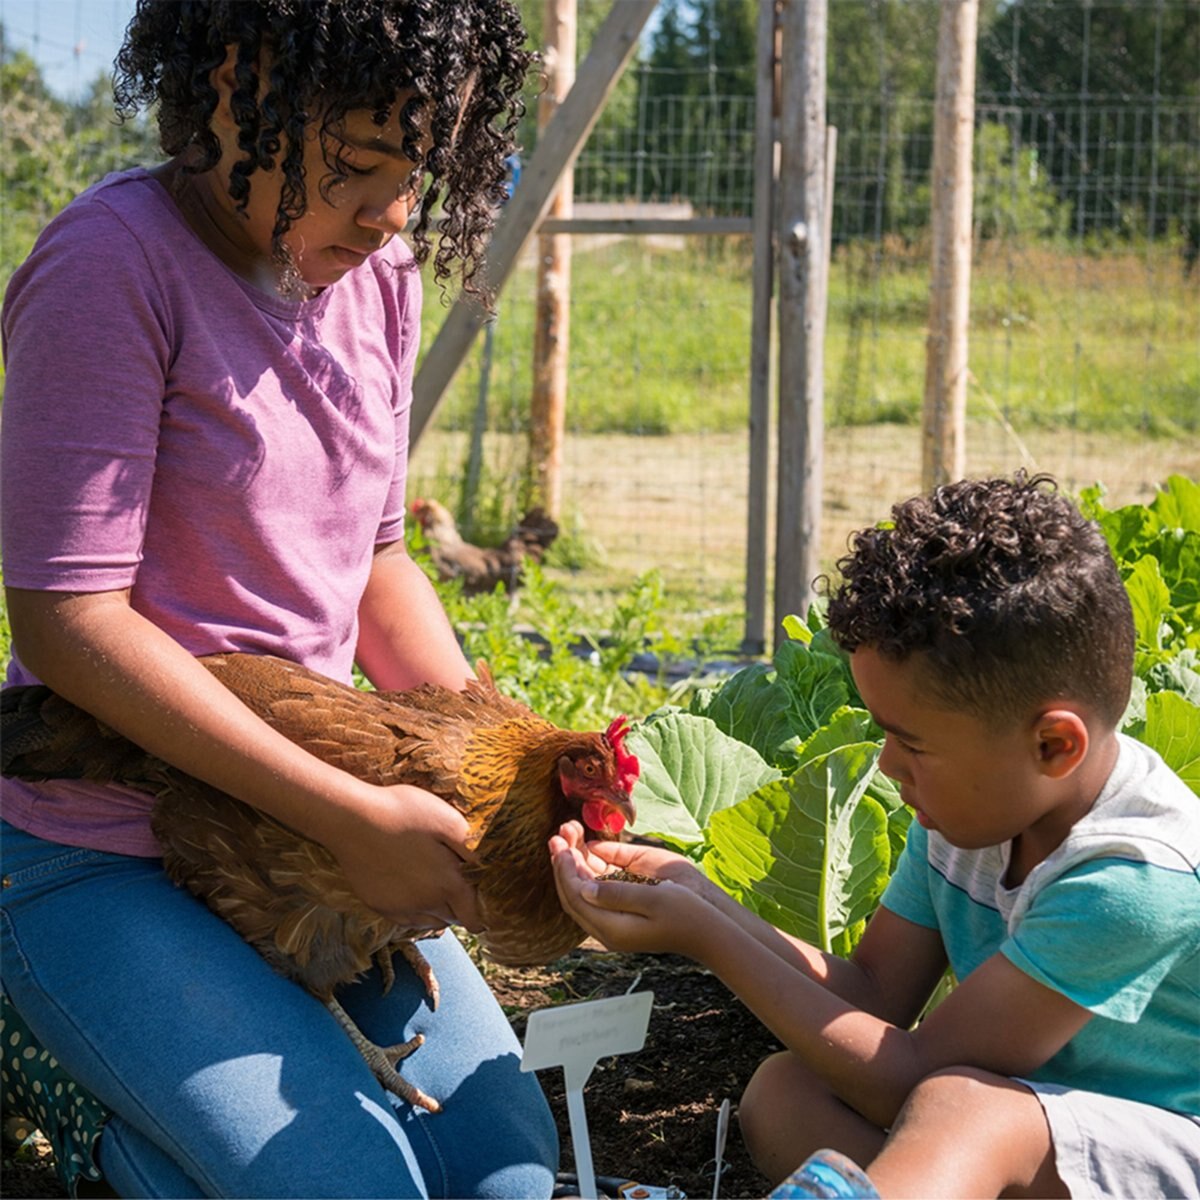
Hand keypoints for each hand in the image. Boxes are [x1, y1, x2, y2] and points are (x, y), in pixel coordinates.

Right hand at [330, 783, 483, 931]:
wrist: (352, 819)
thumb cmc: (403, 813)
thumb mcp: (448, 820)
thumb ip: (473, 848)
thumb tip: (489, 867)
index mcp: (448, 884)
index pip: (475, 918)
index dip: (483, 912)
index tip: (483, 899)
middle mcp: (426, 904)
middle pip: (454, 919)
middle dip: (462, 906)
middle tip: (459, 881)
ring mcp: (400, 908)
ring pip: (431, 921)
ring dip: (439, 909)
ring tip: (436, 882)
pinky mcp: (379, 905)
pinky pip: (407, 919)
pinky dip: (416, 910)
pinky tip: (413, 888)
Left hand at [549, 822, 713, 956]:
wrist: (709, 932)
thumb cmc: (687, 913)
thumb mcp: (655, 898)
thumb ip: (618, 893)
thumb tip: (584, 888)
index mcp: (614, 929)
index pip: (576, 897)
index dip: (565, 869)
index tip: (561, 843)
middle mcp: (608, 931)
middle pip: (572, 896)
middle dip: (563, 865)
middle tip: (557, 836)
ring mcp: (613, 926)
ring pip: (581, 895)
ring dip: (573, 866)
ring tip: (568, 836)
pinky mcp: (620, 919)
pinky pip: (594, 896)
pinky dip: (586, 873)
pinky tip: (585, 853)